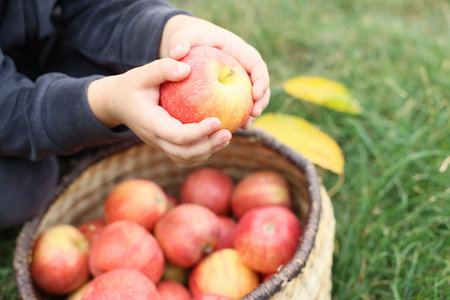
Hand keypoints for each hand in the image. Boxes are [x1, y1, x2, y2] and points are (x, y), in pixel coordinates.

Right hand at [87, 58, 231, 163]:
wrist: (116, 103)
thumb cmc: (131, 85)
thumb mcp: (141, 73)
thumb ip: (162, 68)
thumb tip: (187, 68)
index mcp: (151, 123)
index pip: (178, 135)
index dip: (199, 132)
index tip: (217, 120)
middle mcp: (156, 139)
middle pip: (184, 153)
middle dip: (208, 146)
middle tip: (228, 133)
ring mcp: (160, 145)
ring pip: (186, 158)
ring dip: (208, 151)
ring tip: (226, 137)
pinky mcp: (166, 145)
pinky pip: (185, 155)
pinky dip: (202, 151)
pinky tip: (217, 139)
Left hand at [160, 15, 269, 128]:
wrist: (189, 45)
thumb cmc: (189, 38)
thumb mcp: (184, 35)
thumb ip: (181, 41)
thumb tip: (177, 53)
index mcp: (240, 52)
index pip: (258, 66)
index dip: (261, 80)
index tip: (255, 94)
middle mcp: (244, 67)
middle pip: (261, 85)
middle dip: (261, 101)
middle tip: (254, 114)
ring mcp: (238, 81)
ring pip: (251, 99)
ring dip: (251, 113)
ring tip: (245, 126)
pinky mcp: (230, 92)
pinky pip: (236, 106)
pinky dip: (234, 118)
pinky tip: (228, 130)